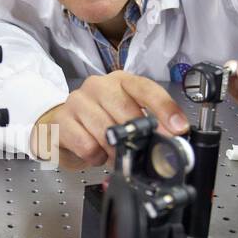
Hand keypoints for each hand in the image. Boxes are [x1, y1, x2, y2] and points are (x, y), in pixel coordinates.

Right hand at [31, 70, 189, 169]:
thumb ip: (148, 123)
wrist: (59, 125)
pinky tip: (95, 153)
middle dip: (138, 137)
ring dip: (116, 151)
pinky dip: (96, 156)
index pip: (146, 89)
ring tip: (114, 154)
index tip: (178, 129)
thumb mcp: (125, 117)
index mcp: (120, 81)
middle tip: (143, 153)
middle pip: (126, 111)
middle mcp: (98, 86)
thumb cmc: (98, 121)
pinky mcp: (61, 122)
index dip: (165, 109)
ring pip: (106, 131)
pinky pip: (87, 145)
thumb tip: (171, 139)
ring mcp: (77, 101)